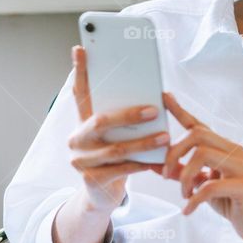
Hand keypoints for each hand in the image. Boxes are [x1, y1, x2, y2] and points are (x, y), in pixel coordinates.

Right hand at [67, 45, 167, 211]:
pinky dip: (142, 164)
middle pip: (101, 121)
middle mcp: (77, 138)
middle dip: (129, 115)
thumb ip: (125, 119)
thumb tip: (155, 96)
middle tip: (153, 109)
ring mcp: (81, 160)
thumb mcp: (117, 135)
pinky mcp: (91, 180)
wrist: (101, 195)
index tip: (81, 48)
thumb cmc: (115, 158)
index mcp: (83, 122)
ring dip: (144, 142)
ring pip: (116, 148)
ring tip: (166, 137)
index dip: (80, 71)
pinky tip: (158, 161)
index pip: (80, 92)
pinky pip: (122, 169)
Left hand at [161, 91, 242, 242]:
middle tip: (166, 175)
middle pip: (197, 135)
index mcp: (223, 147)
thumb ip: (183, 173)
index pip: (198, 124)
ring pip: (202, 155)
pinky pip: (211, 186)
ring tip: (184, 194)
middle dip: (174, 153)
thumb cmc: (230, 201)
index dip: (180, 110)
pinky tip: (189, 209)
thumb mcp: (202, 184)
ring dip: (184, 176)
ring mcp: (241, 166)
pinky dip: (194, 199)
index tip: (164, 96)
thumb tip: (155, 166)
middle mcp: (233, 151)